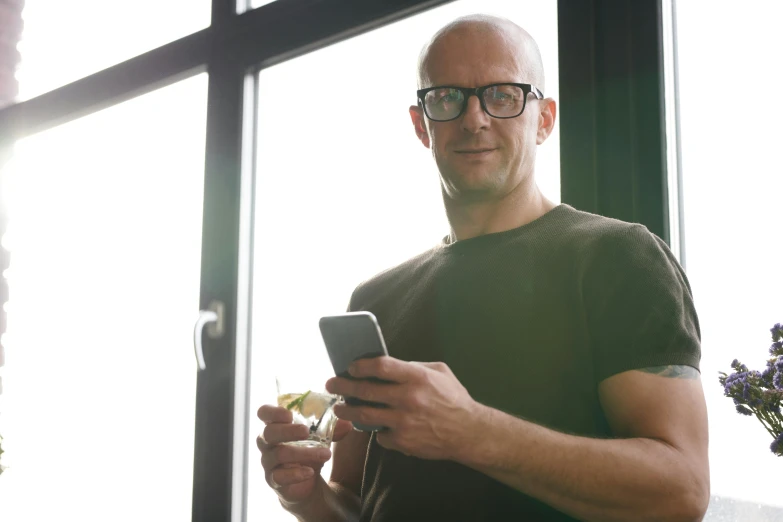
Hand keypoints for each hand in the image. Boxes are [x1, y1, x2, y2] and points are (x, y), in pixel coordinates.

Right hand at [256, 405, 351, 503]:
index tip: (289, 413)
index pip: (264, 413)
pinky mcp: (274, 481)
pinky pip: (279, 477)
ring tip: (326, 454)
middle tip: (305, 431)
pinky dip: (296, 473)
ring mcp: (269, 462)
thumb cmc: (308, 449)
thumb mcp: (321, 437)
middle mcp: (267, 443)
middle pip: (268, 432)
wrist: (306, 480)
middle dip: (288, 431)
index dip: (272, 411)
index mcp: (276, 425)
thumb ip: (332, 429)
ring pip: (278, 454)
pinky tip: (310, 472)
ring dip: (303, 453)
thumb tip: (348, 424)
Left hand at [325, 357, 479, 460]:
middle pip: (366, 391)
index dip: (361, 366)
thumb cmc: (454, 398)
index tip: (351, 367)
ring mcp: (404, 422)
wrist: (468, 432)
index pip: (381, 366)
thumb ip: (414, 366)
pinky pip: (380, 435)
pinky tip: (378, 427)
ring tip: (339, 408)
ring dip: (348, 410)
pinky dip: (378, 431)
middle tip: (331, 384)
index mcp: (417, 377)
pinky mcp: (403, 441)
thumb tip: (387, 366)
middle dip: (344, 387)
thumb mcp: (439, 372)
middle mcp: (408, 398)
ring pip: (365, 416)